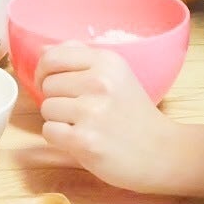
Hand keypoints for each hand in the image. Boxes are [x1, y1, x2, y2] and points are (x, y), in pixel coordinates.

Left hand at [33, 41, 187, 194]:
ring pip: (46, 108)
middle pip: (47, 84)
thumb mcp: (116, 75)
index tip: (51, 82)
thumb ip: (80, 58)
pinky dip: (59, 138)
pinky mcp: (84, 141)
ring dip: (59, 120)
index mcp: (106, 62)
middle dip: (57, 98)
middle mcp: (99, 83)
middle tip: (81, 111)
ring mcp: (92, 112)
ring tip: (85, 126)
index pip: (52, 57)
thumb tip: (41, 50)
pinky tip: (80, 140)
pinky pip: (49, 131)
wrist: (161, 153)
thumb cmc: (134, 114)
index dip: (44, 71)